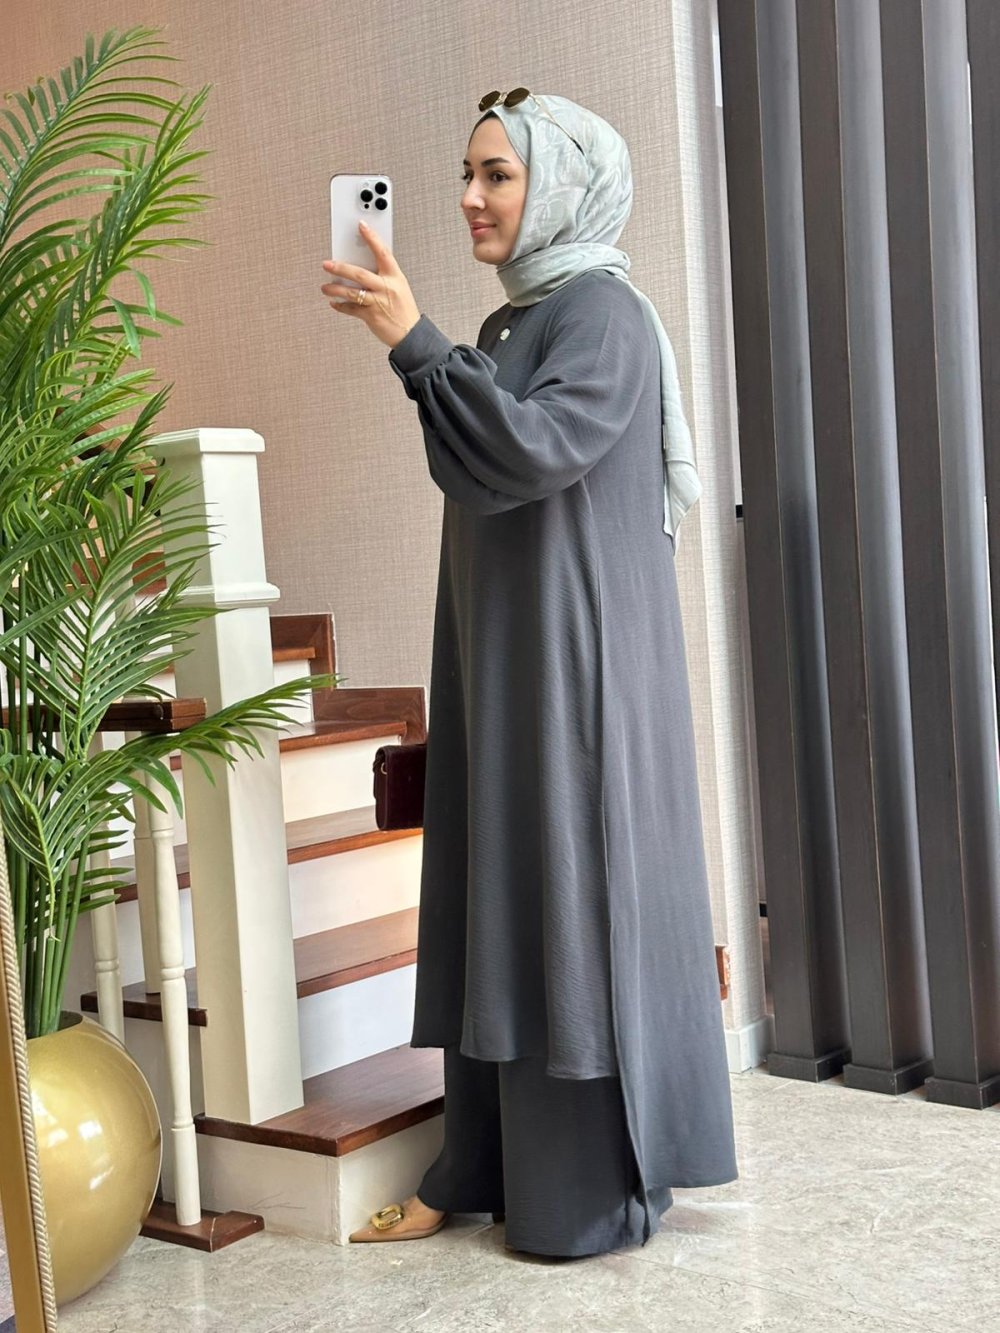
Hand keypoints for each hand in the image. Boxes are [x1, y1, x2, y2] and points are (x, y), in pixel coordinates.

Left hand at [321, 222, 419, 348]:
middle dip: (341, 268)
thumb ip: (382, 276)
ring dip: (335, 289)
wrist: (410, 334)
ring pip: (352, 293)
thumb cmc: (403, 309)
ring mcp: (378, 303)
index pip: (383, 253)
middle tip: (327, 264)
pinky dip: (341, 306)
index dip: (372, 238)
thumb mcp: (398, 287)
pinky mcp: (371, 316)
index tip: (361, 225)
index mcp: (395, 277)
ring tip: (325, 287)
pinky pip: (352, 309)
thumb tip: (360, 265)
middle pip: (360, 274)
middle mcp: (386, 288)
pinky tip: (334, 303)